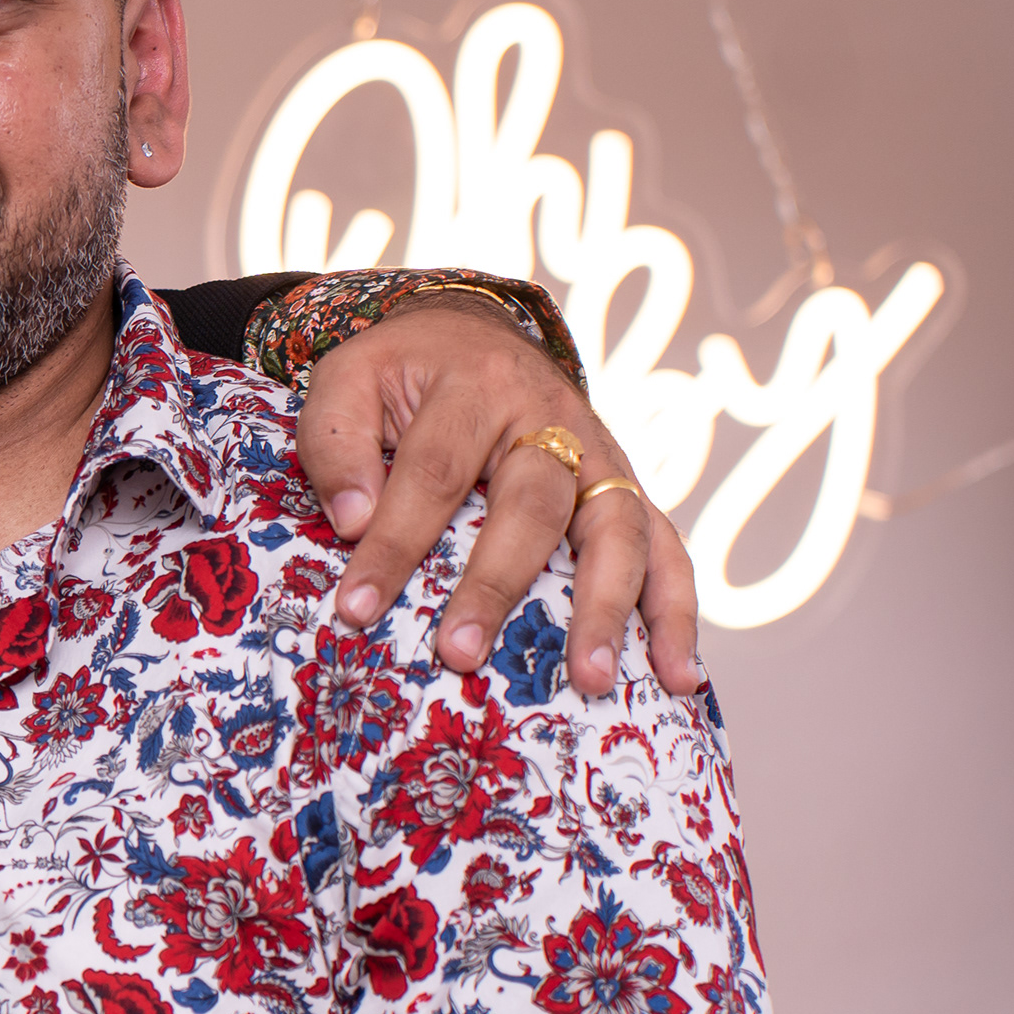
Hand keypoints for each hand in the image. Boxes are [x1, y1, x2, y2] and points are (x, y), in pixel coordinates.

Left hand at [292, 294, 701, 697]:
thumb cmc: (402, 372)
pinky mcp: (624, 488)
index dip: (395, 542)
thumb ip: (336, 442)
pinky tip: (677, 675)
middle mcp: (551, 417)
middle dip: (496, 584)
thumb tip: (354, 522)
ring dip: (608, 608)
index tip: (357, 608)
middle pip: (533, 504)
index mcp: (476, 384)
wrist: (470, 334)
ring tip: (590, 680)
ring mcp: (600, 454)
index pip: (433, 472)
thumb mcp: (347, 380)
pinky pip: (665, 546)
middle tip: (459, 655)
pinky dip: (676, 610)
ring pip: (618, 528)